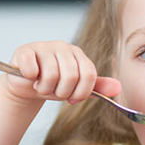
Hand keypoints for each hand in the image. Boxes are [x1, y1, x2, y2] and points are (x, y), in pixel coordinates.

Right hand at [4, 41, 120, 103]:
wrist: (27, 87)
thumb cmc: (53, 85)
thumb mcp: (77, 88)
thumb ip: (97, 87)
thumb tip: (118, 88)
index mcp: (78, 55)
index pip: (89, 75)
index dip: (80, 93)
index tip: (72, 98)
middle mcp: (63, 47)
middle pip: (72, 76)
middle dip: (62, 92)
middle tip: (54, 91)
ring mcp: (44, 46)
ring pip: (52, 75)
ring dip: (45, 89)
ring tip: (41, 86)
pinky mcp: (25, 50)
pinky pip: (33, 69)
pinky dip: (31, 80)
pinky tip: (30, 77)